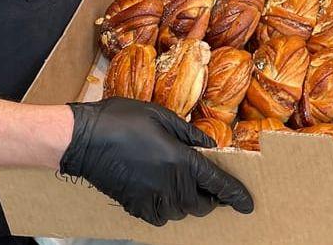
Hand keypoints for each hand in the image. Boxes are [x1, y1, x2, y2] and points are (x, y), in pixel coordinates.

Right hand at [59, 98, 253, 226]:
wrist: (84, 139)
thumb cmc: (121, 119)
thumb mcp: (159, 115)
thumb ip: (188, 133)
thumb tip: (210, 146)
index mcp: (180, 159)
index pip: (218, 184)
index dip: (236, 196)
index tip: (247, 204)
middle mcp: (170, 184)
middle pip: (201, 205)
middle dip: (210, 200)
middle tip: (209, 189)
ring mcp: (152, 198)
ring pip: (181, 213)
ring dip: (187, 204)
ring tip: (183, 189)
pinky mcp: (135, 206)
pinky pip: (159, 218)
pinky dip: (165, 211)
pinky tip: (161, 196)